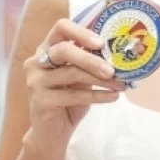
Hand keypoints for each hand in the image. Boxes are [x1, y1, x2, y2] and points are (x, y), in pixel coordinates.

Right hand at [24, 18, 126, 142]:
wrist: (54, 131)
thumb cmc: (71, 99)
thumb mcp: (82, 77)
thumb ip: (92, 63)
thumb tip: (123, 54)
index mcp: (48, 48)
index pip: (61, 27)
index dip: (81, 32)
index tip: (101, 42)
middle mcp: (37, 61)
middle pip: (64, 50)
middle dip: (91, 59)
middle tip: (113, 69)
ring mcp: (35, 80)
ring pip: (71, 73)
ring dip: (101, 80)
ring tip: (122, 85)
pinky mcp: (40, 100)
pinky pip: (73, 95)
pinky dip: (97, 95)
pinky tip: (113, 97)